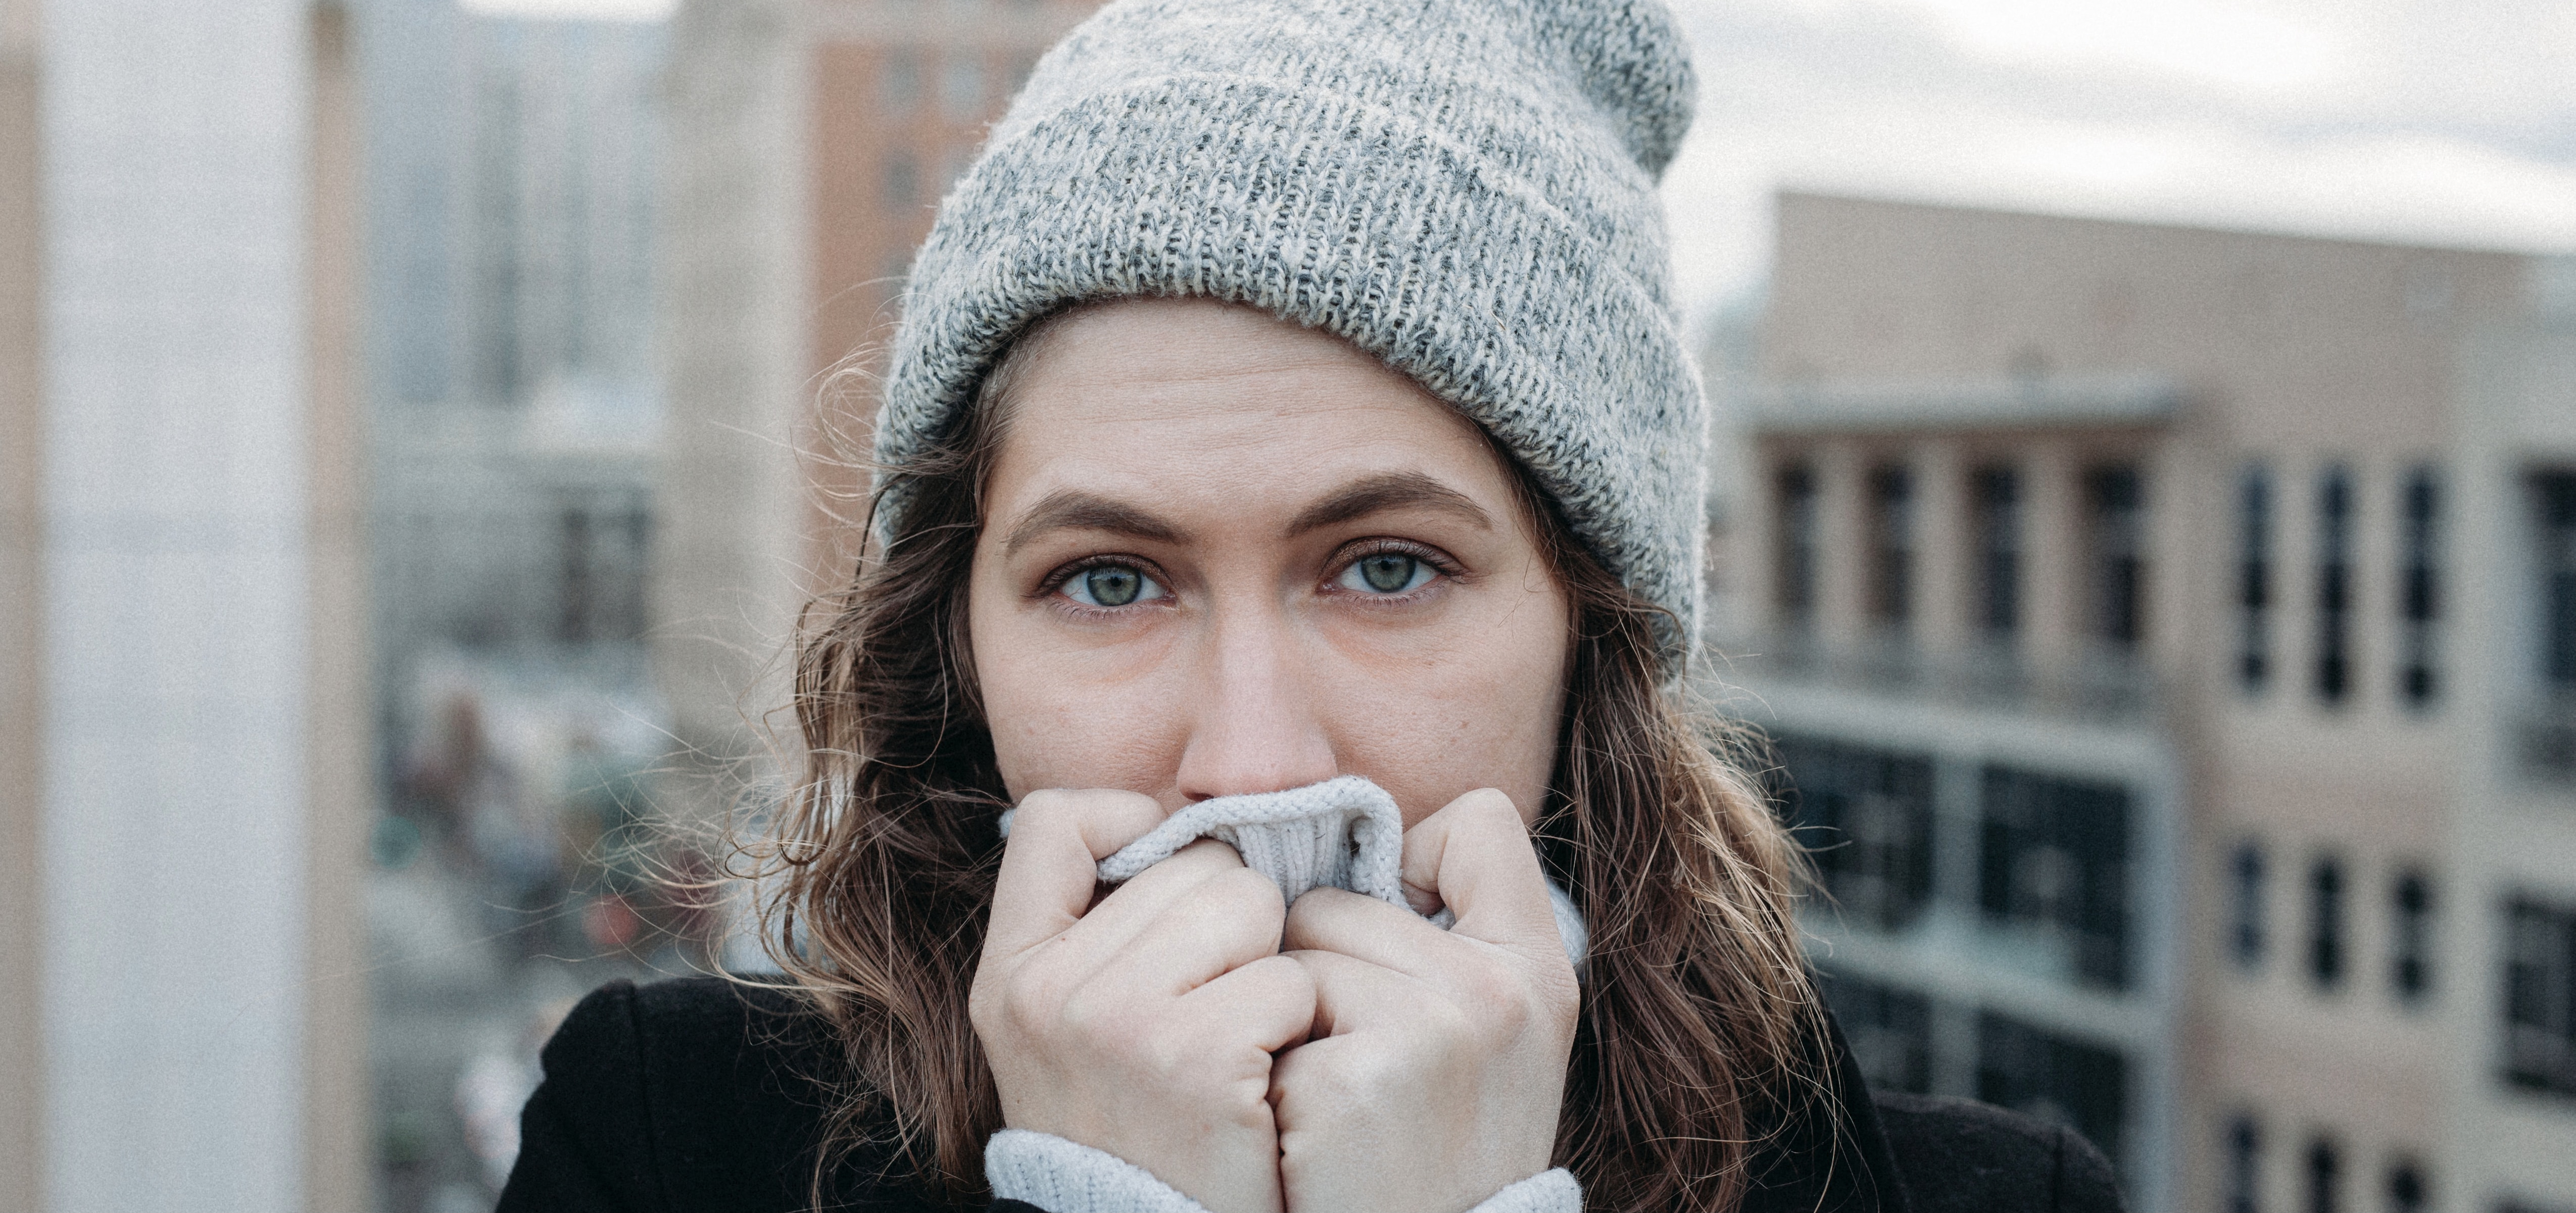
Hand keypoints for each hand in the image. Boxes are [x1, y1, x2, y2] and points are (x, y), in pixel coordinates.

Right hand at [970, 789, 1316, 1212]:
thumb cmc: (1137, 1126)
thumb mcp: (1068, 1030)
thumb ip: (1100, 930)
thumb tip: (1181, 828)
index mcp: (1012, 973)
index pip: (1056, 820)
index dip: (1130, 827)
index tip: (1165, 889)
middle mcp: (1051, 991)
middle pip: (1196, 862)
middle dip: (1230, 923)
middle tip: (1213, 1006)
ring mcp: (1120, 1023)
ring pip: (1253, 906)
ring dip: (1269, 969)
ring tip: (1239, 1041)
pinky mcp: (1197, 1059)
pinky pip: (1290, 980)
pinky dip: (1297, 1027)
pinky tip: (1262, 1078)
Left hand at [1269, 789, 1578, 1212]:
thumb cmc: (1436, 1150)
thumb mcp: (1486, 1036)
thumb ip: (1447, 936)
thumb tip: (1348, 842)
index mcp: (1537, 967)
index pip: (1479, 820)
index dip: (1415, 862)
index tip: (1400, 941)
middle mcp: (1499, 989)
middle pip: (1336, 899)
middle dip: (1319, 971)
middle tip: (1358, 1067)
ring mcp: (1434, 1031)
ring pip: (1289, 956)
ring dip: (1285, 1025)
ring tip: (1332, 1103)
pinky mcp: (1359, 1080)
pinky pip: (1263, 1021)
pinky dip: (1268, 1080)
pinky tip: (1310, 1135)